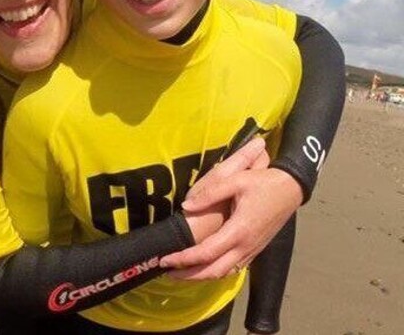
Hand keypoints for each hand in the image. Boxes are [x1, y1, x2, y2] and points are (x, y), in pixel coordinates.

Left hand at [160, 140, 301, 279]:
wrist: (291, 188)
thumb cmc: (264, 182)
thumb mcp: (236, 180)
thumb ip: (210, 193)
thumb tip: (186, 206)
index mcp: (239, 230)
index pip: (206, 253)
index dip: (183, 259)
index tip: (164, 259)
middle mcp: (246, 246)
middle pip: (214, 271)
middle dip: (188, 275)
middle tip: (166, 272)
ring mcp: (252, 250)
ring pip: (224, 273)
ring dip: (202, 276)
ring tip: (181, 272)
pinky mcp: (256, 249)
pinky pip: (234, 268)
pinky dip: (216, 271)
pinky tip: (204, 266)